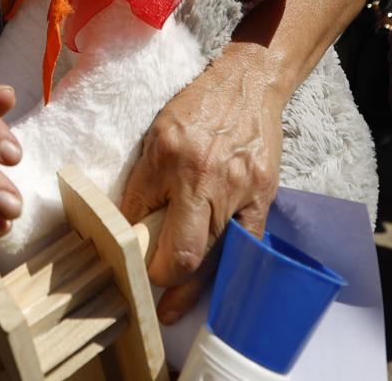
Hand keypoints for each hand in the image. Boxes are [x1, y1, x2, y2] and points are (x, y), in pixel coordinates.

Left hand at [118, 51, 284, 322]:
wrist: (248, 85)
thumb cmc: (196, 109)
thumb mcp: (155, 139)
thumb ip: (141, 187)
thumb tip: (125, 229)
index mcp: (176, 163)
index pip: (159, 232)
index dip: (148, 267)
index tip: (137, 273)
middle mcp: (211, 181)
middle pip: (190, 256)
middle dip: (169, 284)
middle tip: (157, 302)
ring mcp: (244, 192)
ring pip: (219, 257)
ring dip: (196, 284)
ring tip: (176, 306)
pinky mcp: (266, 196)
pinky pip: (247, 245)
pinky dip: (230, 265)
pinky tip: (216, 281)